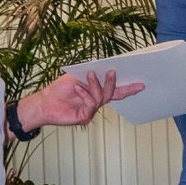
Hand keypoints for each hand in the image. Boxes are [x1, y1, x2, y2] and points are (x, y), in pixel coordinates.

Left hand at [19, 71, 144, 129]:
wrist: (44, 102)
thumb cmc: (59, 89)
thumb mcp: (77, 76)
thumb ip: (91, 74)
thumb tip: (104, 67)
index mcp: (96, 93)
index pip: (115, 91)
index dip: (128, 88)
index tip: (141, 84)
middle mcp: (95, 103)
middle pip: (112, 94)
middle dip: (114, 84)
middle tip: (112, 72)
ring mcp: (91, 111)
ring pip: (102, 98)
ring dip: (95, 85)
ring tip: (88, 75)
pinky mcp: (84, 117)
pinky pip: (91, 104)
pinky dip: (85, 93)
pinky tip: (78, 87)